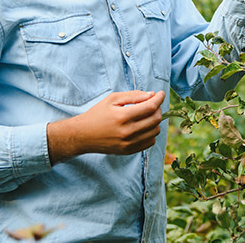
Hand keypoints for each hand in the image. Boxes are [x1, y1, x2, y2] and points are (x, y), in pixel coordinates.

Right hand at [47, 90, 164, 163]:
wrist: (83, 135)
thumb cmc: (97, 114)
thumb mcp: (113, 99)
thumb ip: (134, 96)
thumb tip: (152, 95)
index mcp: (123, 116)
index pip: (150, 107)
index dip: (159, 99)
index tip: (161, 94)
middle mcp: (127, 132)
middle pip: (155, 119)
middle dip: (158, 108)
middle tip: (152, 103)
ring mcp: (129, 143)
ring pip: (155, 131)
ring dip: (155, 121)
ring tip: (147, 114)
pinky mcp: (129, 151)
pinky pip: (150, 142)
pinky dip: (151, 133)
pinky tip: (143, 126)